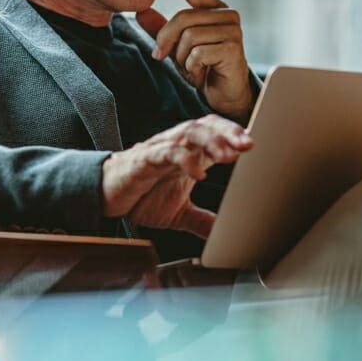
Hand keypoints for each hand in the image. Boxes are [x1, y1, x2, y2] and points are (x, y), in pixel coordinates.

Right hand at [102, 115, 253, 238]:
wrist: (104, 197)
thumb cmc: (141, 196)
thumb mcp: (179, 213)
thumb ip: (203, 221)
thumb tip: (225, 235)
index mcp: (189, 153)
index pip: (216, 133)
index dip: (236, 136)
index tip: (256, 146)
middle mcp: (177, 146)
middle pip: (207, 125)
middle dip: (229, 133)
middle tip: (249, 145)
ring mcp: (160, 149)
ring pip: (189, 132)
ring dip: (211, 141)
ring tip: (229, 154)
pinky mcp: (143, 159)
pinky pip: (166, 152)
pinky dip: (184, 159)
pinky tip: (198, 172)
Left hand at [135, 0, 254, 122]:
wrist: (224, 94)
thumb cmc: (204, 67)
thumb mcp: (177, 46)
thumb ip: (162, 29)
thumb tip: (141, 12)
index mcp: (214, 9)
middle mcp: (227, 15)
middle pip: (184, 17)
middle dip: (166, 39)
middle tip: (159, 56)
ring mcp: (232, 30)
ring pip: (189, 36)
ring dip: (182, 57)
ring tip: (190, 66)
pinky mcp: (233, 47)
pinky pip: (198, 52)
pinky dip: (192, 66)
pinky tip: (201, 71)